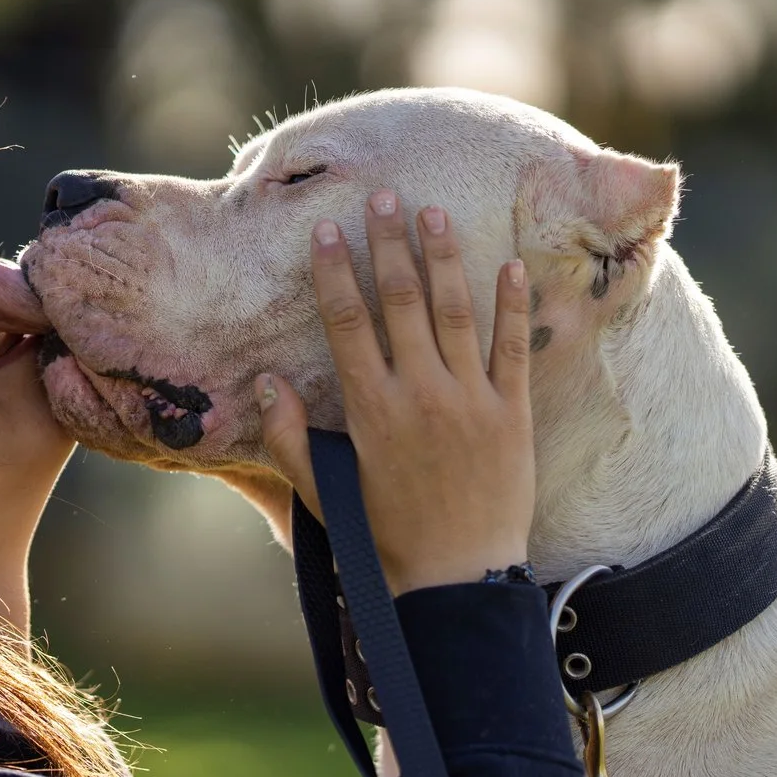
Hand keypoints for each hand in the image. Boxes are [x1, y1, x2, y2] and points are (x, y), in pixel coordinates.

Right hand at [260, 193, 534, 594]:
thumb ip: (290, 437)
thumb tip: (264, 381)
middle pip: (401, 303)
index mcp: (371, 412)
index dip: (336, 273)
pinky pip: (512, 348)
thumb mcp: (324, 494)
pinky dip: (510, 305)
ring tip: (434, 212)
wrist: (457, 580)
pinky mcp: (511, 414)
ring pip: (454, 313)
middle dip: (390, 244)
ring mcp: (470, 401)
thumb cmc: (385, 540)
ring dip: (444, 258)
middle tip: (384, 196)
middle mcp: (420, 396)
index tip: (329, 231)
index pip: (347, 324)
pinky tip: (509, 264)